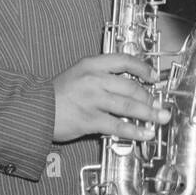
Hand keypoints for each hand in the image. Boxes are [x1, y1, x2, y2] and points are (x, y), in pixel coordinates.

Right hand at [52, 54, 170, 142]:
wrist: (35, 109)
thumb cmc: (57, 93)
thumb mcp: (79, 74)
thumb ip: (101, 76)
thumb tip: (128, 87)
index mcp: (92, 64)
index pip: (124, 60)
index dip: (143, 68)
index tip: (154, 76)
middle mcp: (94, 79)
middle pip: (131, 86)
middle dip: (150, 97)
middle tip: (160, 104)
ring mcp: (92, 100)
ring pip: (128, 106)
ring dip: (148, 113)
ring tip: (159, 118)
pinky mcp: (90, 120)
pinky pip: (118, 125)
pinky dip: (134, 130)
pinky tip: (144, 133)